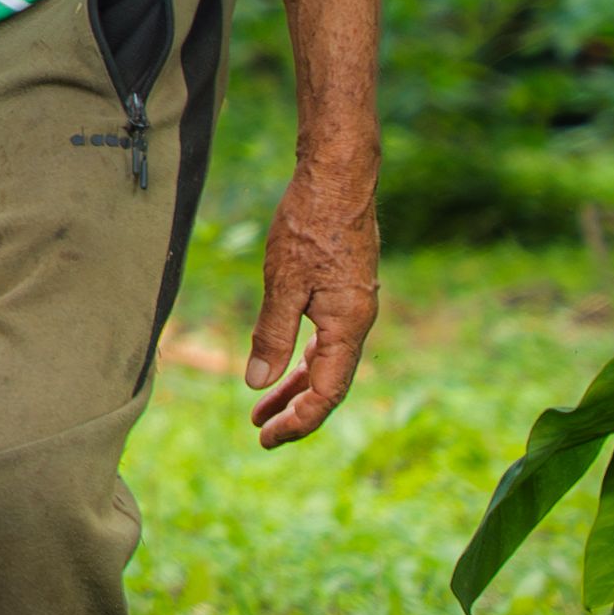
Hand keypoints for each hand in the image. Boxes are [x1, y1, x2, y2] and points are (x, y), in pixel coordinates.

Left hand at [248, 166, 378, 443]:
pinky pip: (326, 340)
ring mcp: (353, 307)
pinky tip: (281, 365)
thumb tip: (257, 383)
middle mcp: (357, 322)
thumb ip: (272, 334)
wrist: (338, 176)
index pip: (326, 394)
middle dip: (295, 412)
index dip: (298, 422)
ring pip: (326, 363)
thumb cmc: (309, 223)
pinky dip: (302, 359)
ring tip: (262, 408)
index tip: (266, 437)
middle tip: (261, 433)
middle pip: (328, 385)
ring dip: (295, 387)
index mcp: (348, 326)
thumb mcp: (283, 281)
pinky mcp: (345, 292)